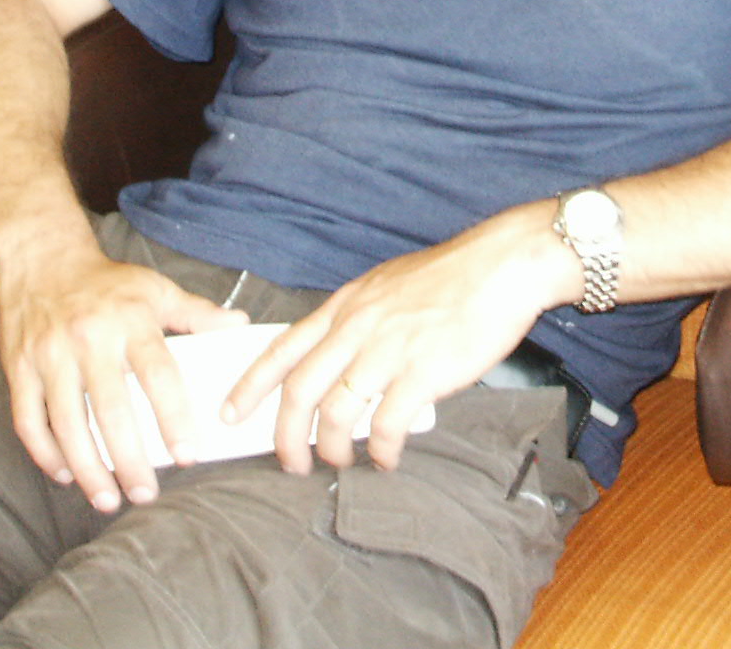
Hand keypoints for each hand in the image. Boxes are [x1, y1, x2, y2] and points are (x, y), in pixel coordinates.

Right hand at [0, 243, 248, 512]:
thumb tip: (240, 325)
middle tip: (146, 495)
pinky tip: (65, 475)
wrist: (41, 256)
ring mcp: (49, 354)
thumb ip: (196, 313)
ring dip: (88, 468)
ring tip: (108, 499)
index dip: (173, 418)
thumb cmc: (105, 282)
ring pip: (66, 423)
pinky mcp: (18, 367)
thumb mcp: (154, 289)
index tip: (188, 455)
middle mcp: (88, 338)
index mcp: (129, 320)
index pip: (157, 374)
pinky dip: (45, 454)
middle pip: (111, 409)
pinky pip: (28, 420)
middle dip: (129, 459)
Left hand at [223, 205, 573, 473]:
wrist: (501, 267)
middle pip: (299, 392)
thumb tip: (339, 357)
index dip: (250, 385)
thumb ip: (356, 320)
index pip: (282, 349)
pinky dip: (380, 451)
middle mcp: (356, 328)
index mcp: (344, 307)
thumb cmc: (449, 279)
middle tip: (288, 463)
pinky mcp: (421, 374)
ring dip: (330, 450)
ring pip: (335, 414)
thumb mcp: (384, 287)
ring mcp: (387, 351)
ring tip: (339, 463)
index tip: (230, 413)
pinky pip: (385, 426)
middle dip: (284, 437)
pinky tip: (385, 459)